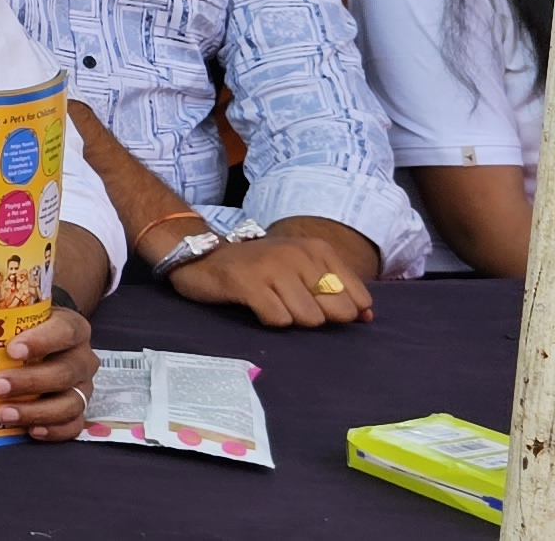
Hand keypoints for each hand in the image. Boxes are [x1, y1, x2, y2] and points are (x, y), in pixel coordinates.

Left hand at [0, 307, 98, 439]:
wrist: (45, 342)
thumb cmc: (25, 329)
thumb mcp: (16, 318)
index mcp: (72, 328)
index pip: (65, 331)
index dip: (41, 341)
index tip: (11, 350)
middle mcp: (82, 358)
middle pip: (64, 372)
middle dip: (29, 381)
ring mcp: (83, 386)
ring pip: (71, 402)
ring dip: (36, 410)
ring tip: (3, 414)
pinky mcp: (80, 409)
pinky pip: (74, 424)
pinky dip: (53, 430)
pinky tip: (30, 430)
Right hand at [166, 233, 374, 325]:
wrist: (202, 255)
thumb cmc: (259, 268)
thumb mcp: (302, 269)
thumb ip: (337, 290)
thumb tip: (368, 317)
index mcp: (317, 250)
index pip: (357, 297)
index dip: (342, 310)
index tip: (318, 304)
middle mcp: (298, 254)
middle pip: (336, 311)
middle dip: (318, 317)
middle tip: (291, 304)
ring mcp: (272, 267)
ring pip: (308, 318)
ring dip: (291, 319)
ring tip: (272, 303)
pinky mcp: (247, 283)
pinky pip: (278, 319)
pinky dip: (270, 319)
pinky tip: (256, 306)